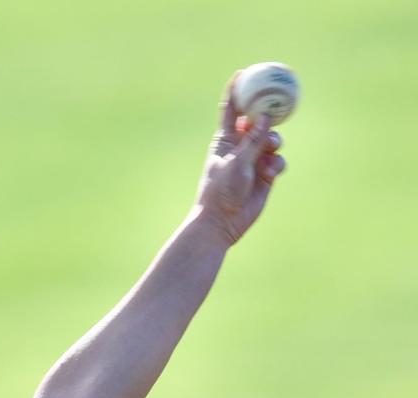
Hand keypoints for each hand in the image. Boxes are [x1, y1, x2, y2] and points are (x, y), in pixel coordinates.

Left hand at [193, 73, 287, 247]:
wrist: (222, 223)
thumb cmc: (221, 192)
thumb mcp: (237, 162)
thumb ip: (253, 139)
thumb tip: (267, 115)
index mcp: (225, 139)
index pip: (231, 109)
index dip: (237, 90)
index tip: (245, 72)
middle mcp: (240, 147)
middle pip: (258, 121)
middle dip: (268, 113)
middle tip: (278, 102)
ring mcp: (254, 160)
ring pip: (272, 140)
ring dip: (274, 142)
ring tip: (271, 149)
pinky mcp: (265, 176)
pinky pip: (278, 162)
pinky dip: (277, 164)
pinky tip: (271, 173)